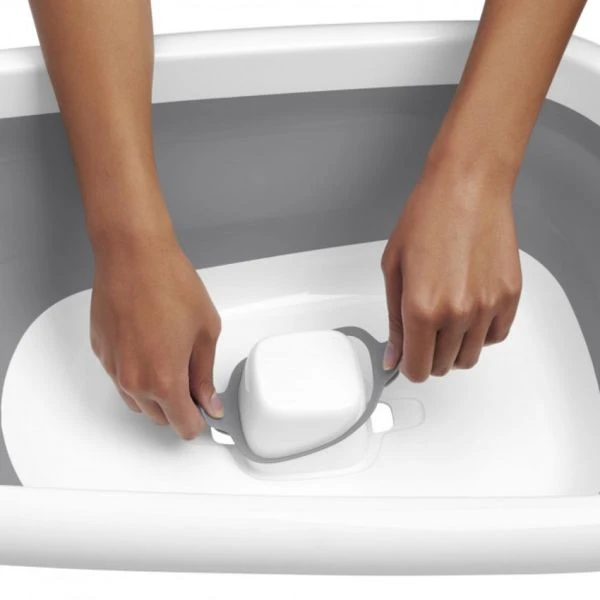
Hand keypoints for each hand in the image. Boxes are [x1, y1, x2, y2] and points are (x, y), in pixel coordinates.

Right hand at [90, 229, 221, 439]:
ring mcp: (114, 368)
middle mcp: (134, 382)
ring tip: (171, 356)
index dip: (199, 421)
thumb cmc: (171, 284)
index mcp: (165, 381)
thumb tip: (209, 400)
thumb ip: (205, 374)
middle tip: (193, 375)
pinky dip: (137, 372)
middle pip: (159, 417)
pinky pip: (121, 377)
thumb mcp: (206, 332)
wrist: (134, 255)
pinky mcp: (101, 352)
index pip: (183, 426)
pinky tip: (150, 343)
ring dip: (156, 392)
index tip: (206, 410)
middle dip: (179, 405)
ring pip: (137, 401)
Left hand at [381, 157, 521, 380]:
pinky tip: (468, 311)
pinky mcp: (509, 297)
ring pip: (470, 356)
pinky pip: (495, 337)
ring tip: (445, 317)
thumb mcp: (394, 269)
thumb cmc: (428, 217)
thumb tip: (395, 354)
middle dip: (428, 355)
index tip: (407, 356)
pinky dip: (480, 334)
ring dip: (453, 347)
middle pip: (443, 366)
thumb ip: (395, 320)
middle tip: (422, 332)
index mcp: (422, 308)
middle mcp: (457, 313)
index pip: (417, 369)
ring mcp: (487, 307)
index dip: (408, 366)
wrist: (468, 187)